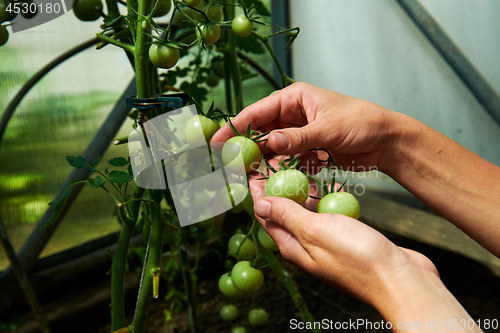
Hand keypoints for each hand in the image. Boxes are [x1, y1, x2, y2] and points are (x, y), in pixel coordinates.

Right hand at [212, 82, 401, 172]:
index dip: (235, 127)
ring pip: (273, 150)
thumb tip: (269, 142)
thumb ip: (299, 137)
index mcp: (295, 98)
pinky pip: (288, 161)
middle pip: (261, 132)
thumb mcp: (329, 128)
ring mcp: (299, 134)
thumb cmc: (362, 123)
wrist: (387, 141)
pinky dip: (282, 171)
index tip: (217, 142)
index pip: (258, 112)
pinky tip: (275, 182)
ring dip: (264, 164)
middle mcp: (293, 115)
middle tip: (229, 166)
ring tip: (250, 180)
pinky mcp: (308, 151)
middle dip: (246, 149)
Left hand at [249, 172, 437, 305]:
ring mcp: (325, 242)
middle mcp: (305, 245)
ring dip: (301, 191)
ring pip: (305, 212)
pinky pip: (326, 215)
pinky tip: (328, 185)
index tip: (254, 168)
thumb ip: (288, 216)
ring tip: (298, 166)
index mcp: (292, 246)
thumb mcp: (315, 230)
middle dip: (277, 187)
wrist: (399, 278)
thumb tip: (260, 204)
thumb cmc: (356, 255)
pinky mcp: (344, 238)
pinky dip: (323, 199)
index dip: (258, 191)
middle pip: (283, 212)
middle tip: (277, 161)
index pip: (265, 215)